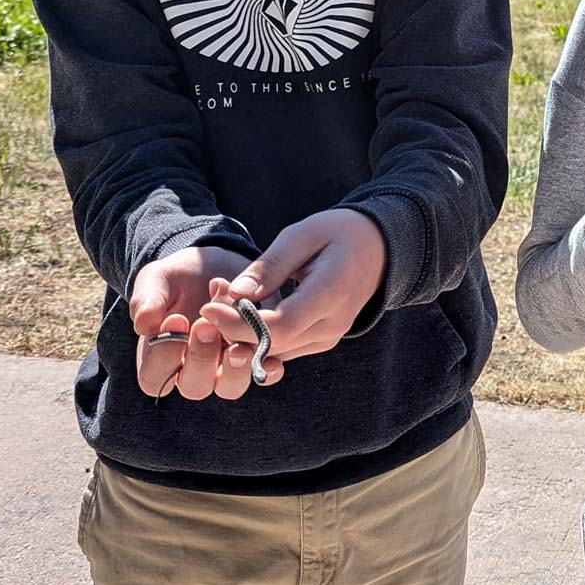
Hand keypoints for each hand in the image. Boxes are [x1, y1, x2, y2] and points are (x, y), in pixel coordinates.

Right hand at [129, 244, 284, 399]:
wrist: (215, 265)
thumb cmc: (178, 278)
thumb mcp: (158, 279)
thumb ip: (148, 299)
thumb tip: (143, 324)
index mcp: (160, 359)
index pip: (154, 378)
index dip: (164, 356)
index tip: (175, 319)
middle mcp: (193, 370)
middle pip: (195, 386)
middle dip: (201, 358)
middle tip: (206, 325)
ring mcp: (226, 367)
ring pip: (230, 387)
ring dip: (235, 369)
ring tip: (240, 345)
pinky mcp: (256, 355)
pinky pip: (263, 375)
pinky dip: (268, 369)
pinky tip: (273, 358)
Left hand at [198, 208, 386, 364]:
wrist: (378, 249)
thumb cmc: (338, 233)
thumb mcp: (302, 235)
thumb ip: (270, 266)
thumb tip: (236, 295)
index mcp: (333, 293)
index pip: (279, 326)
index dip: (238, 323)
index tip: (206, 307)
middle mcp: (333, 324)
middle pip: (272, 344)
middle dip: (233, 328)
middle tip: (210, 300)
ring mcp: (329, 338)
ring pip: (274, 351)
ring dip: (242, 334)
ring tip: (224, 303)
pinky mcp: (320, 342)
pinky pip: (281, 348)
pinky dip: (257, 335)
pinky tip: (244, 312)